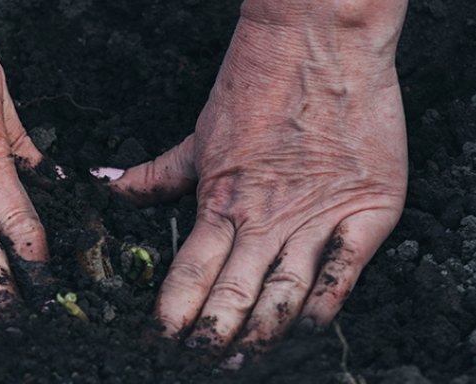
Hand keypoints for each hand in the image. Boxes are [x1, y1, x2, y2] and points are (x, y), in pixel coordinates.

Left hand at [97, 1, 407, 347]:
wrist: (319, 41)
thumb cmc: (257, 84)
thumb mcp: (199, 135)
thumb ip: (157, 174)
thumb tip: (110, 187)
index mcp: (221, 200)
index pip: (189, 273)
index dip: (173, 315)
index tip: (159, 343)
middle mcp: (266, 218)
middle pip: (233, 295)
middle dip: (213, 338)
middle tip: (200, 365)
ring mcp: (316, 216)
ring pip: (284, 295)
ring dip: (262, 333)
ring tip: (244, 359)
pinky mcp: (366, 210)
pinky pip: (344, 272)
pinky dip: (326, 306)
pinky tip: (309, 329)